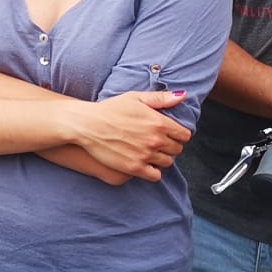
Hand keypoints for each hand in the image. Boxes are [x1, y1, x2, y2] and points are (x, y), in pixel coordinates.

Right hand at [70, 91, 191, 181]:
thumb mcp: (135, 98)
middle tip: (156, 142)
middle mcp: (155, 139)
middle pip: (177, 149)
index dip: (178, 134)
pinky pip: (155, 175)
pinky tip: (144, 163)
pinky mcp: (134, 167)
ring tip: (149, 151)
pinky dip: (152, 171)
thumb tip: (183, 96)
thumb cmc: (110, 109)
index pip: (184, 135)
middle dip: (170, 146)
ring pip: (167, 162)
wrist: (87, 124)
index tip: (169, 133)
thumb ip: (161, 98)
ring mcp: (145, 155)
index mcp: (158, 122)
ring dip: (161, 158)